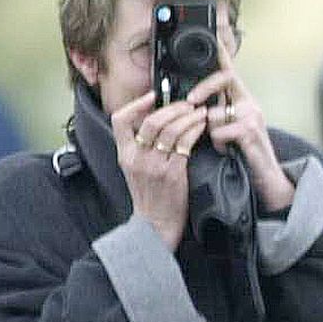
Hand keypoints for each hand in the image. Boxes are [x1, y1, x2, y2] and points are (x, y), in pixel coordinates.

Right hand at [113, 91, 207, 250]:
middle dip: (172, 107)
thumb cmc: (150, 196)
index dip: (137, 104)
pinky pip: (185, 144)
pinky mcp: (172, 173)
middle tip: (187, 103)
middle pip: (151, 121)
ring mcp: (154, 165)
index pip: (120, 120)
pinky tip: (202, 126)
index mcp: (124, 154)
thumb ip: (140, 147)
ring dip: (188, 117)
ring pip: (170, 130)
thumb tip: (157, 120)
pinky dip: (195, 130)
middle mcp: (136, 158)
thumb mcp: (135, 169)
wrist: (155, 225)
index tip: (154, 96)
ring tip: (199, 112)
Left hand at [186, 48, 295, 211]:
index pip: (229, 72)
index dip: (221, 53)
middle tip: (190, 100)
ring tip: (220, 144)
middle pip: (223, 79)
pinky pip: (219, 130)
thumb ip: (215, 116)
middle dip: (202, 88)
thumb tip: (193, 106)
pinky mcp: (251, 132)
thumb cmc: (246, 158)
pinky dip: (218, 143)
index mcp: (243, 102)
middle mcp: (250, 104)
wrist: (269, 181)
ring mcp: (253, 116)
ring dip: (209, 130)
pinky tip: (227, 152)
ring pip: (214, 111)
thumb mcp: (229, 132)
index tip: (213, 36)